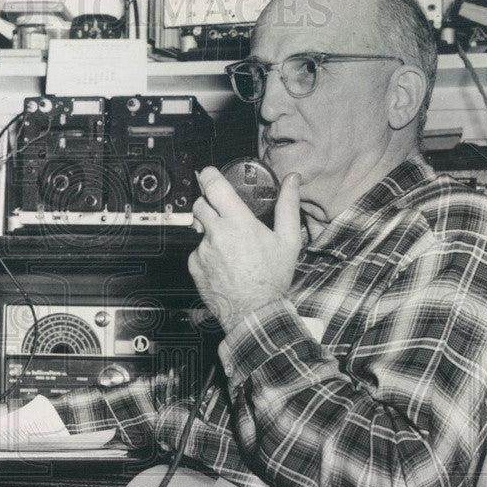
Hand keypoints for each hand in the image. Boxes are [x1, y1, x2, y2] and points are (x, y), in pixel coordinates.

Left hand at [188, 167, 301, 333]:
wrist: (254, 313)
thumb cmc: (272, 279)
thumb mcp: (288, 240)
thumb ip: (288, 205)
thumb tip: (292, 181)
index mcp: (238, 223)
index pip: (214, 187)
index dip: (209, 175)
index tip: (209, 173)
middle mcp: (217, 234)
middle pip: (200, 204)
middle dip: (209, 204)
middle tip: (224, 214)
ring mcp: (203, 250)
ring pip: (199, 230)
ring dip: (210, 232)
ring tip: (230, 248)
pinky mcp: (194, 266)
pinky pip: (197, 251)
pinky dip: (207, 254)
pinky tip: (223, 264)